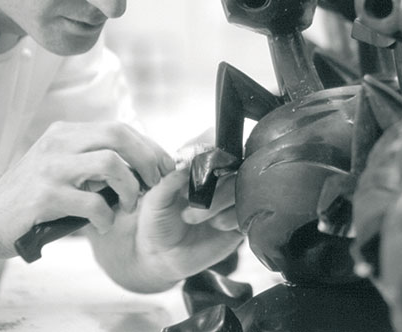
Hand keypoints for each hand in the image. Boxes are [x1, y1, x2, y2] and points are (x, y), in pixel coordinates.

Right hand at [0, 120, 172, 258]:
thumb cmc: (31, 199)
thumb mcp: (62, 168)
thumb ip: (93, 161)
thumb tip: (142, 165)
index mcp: (65, 133)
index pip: (119, 128)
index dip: (149, 147)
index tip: (165, 167)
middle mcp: (58, 144)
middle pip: (118, 135)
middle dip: (148, 159)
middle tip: (156, 182)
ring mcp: (50, 169)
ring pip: (110, 163)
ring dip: (130, 187)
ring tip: (130, 206)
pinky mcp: (44, 197)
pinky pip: (93, 203)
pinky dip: (107, 217)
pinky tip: (104, 225)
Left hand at [88, 144, 242, 292]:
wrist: (161, 257)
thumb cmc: (156, 222)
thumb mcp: (155, 198)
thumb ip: (170, 178)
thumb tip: (188, 163)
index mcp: (199, 164)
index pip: (217, 143)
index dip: (210, 154)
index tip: (194, 171)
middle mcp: (218, 178)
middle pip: (234, 163)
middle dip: (212, 181)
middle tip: (188, 198)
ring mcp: (231, 199)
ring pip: (241, 187)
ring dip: (217, 202)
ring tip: (192, 217)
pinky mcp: (240, 220)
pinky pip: (246, 210)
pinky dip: (230, 217)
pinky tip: (215, 225)